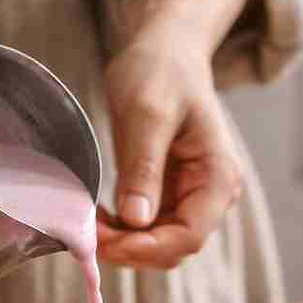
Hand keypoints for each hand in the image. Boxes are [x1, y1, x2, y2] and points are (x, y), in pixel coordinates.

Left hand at [96, 19, 242, 268]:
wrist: (163, 53)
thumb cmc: (160, 73)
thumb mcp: (148, 115)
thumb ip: (144, 167)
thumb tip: (137, 219)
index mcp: (217, 177)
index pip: (189, 235)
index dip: (146, 248)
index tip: (103, 240)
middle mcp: (210, 195)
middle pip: (172, 247)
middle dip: (130, 248)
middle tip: (85, 233)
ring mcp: (189, 198)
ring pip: (156, 244)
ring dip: (122, 244)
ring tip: (87, 222)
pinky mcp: (167, 196)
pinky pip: (145, 229)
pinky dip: (120, 231)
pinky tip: (97, 215)